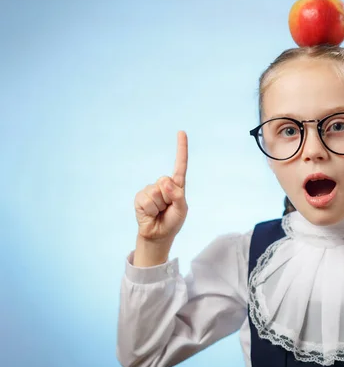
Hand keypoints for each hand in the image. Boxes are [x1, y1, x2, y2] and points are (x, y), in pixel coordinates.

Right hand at [133, 131, 187, 264]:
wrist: (158, 234)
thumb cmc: (172, 221)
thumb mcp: (181, 210)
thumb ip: (177, 196)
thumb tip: (165, 183)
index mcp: (177, 185)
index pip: (180, 165)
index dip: (181, 148)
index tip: (181, 132)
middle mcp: (163, 184)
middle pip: (165, 182)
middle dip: (168, 198)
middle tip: (166, 208)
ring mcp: (150, 189)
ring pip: (155, 193)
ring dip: (158, 206)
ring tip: (158, 212)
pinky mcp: (140, 196)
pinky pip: (146, 200)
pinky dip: (149, 209)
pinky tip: (150, 213)